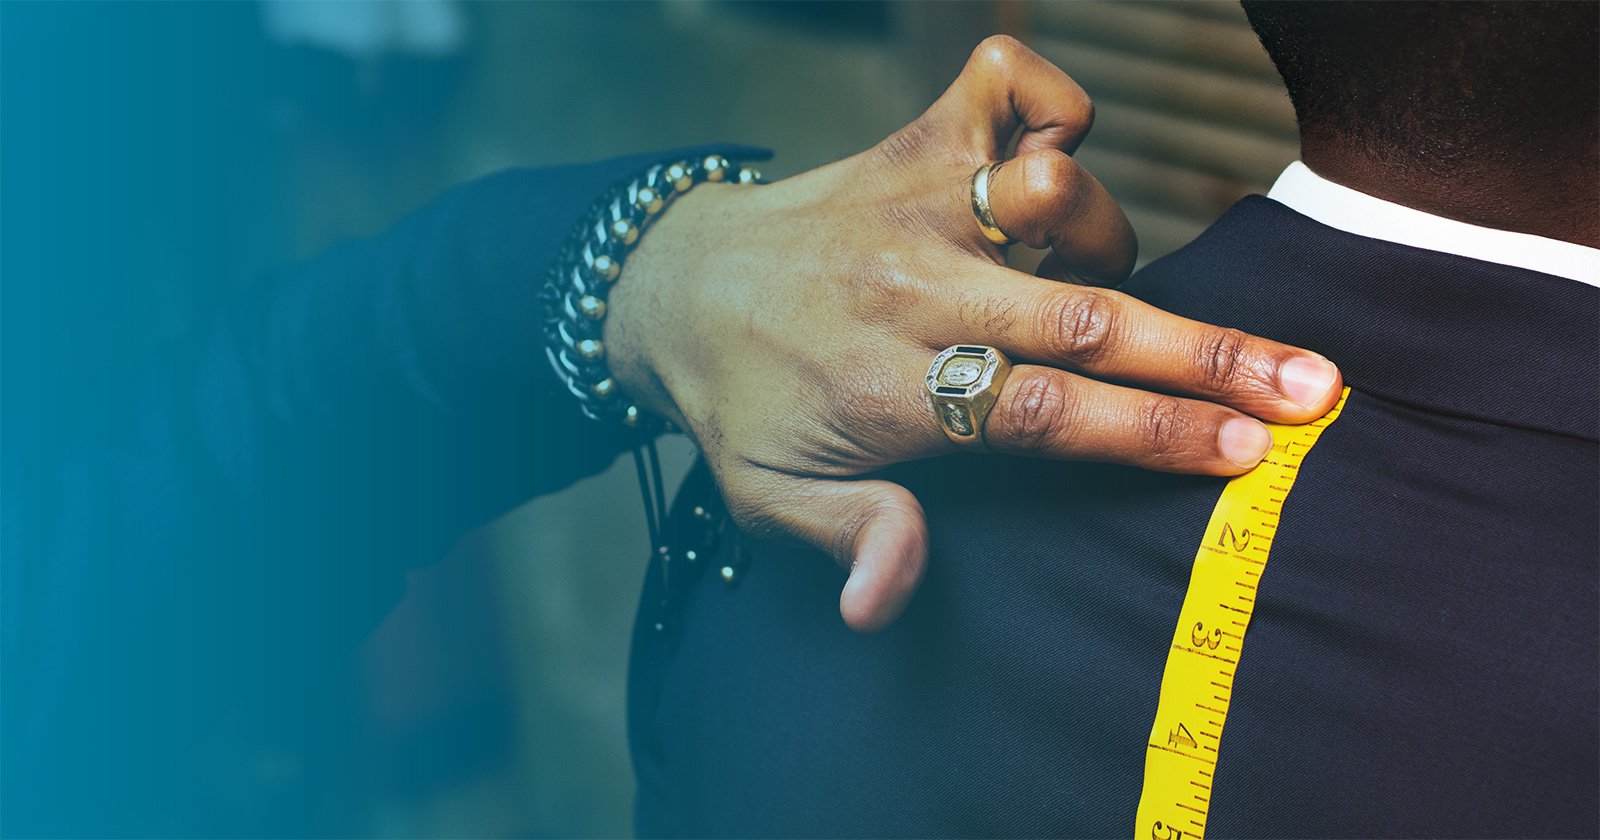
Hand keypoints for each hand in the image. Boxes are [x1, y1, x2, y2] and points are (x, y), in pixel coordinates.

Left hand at [605, 36, 1341, 632]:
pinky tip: (1049, 161)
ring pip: (1060, 198)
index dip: (1150, 433)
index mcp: (887, 387)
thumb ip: (846, 536)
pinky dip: (1053, 109)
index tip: (1250, 452)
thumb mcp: (765, 494)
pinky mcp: (916, 138)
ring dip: (1108, 241)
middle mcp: (912, 287)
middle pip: (1081, 318)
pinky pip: (1010, 86)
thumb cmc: (738, 398)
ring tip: (1093, 281)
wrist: (672, 286)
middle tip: (1315, 383)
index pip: (1039, 413)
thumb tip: (889, 607)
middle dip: (1208, 356)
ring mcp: (918, 202)